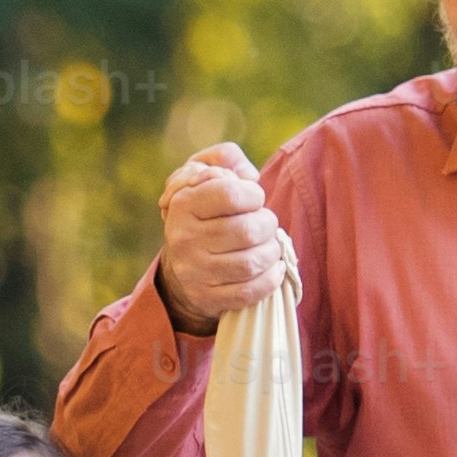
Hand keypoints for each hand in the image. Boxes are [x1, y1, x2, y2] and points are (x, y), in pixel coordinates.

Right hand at [154, 142, 287, 337]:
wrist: (182, 266)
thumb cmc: (206, 211)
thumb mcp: (207, 174)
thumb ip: (226, 158)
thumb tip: (247, 175)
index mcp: (183, 204)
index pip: (232, 194)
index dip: (254, 195)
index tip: (255, 199)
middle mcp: (184, 238)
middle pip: (247, 231)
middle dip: (268, 226)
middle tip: (267, 225)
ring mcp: (194, 272)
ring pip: (251, 263)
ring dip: (272, 253)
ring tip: (271, 246)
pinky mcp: (206, 298)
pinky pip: (249, 292)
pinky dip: (270, 280)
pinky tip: (274, 268)